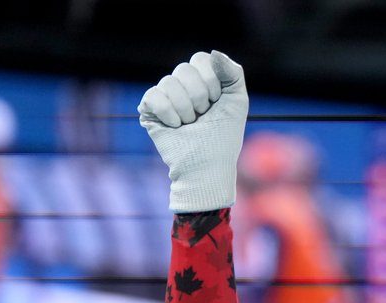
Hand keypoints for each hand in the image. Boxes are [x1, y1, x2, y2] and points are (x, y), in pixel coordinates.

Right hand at [138, 50, 248, 213]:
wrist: (206, 166)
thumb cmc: (223, 137)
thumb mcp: (237, 101)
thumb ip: (233, 73)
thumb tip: (214, 53)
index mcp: (203, 80)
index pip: (201, 59)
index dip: (211, 81)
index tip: (216, 102)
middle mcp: (182, 85)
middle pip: (184, 69)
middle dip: (199, 97)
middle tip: (202, 116)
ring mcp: (165, 96)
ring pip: (169, 83)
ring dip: (186, 109)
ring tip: (190, 124)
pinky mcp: (149, 109)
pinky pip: (154, 96)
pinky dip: (169, 114)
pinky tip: (175, 127)